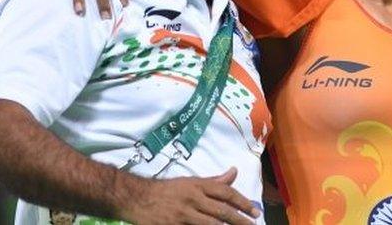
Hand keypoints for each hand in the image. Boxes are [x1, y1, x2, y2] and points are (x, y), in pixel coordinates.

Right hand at [121, 168, 259, 224]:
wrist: (137, 198)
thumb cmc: (168, 190)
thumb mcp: (191, 181)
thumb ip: (214, 181)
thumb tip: (234, 172)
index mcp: (198, 186)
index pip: (225, 193)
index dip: (242, 202)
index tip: (254, 210)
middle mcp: (192, 199)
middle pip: (221, 210)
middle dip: (240, 219)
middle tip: (253, 224)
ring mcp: (182, 215)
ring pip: (210, 224)